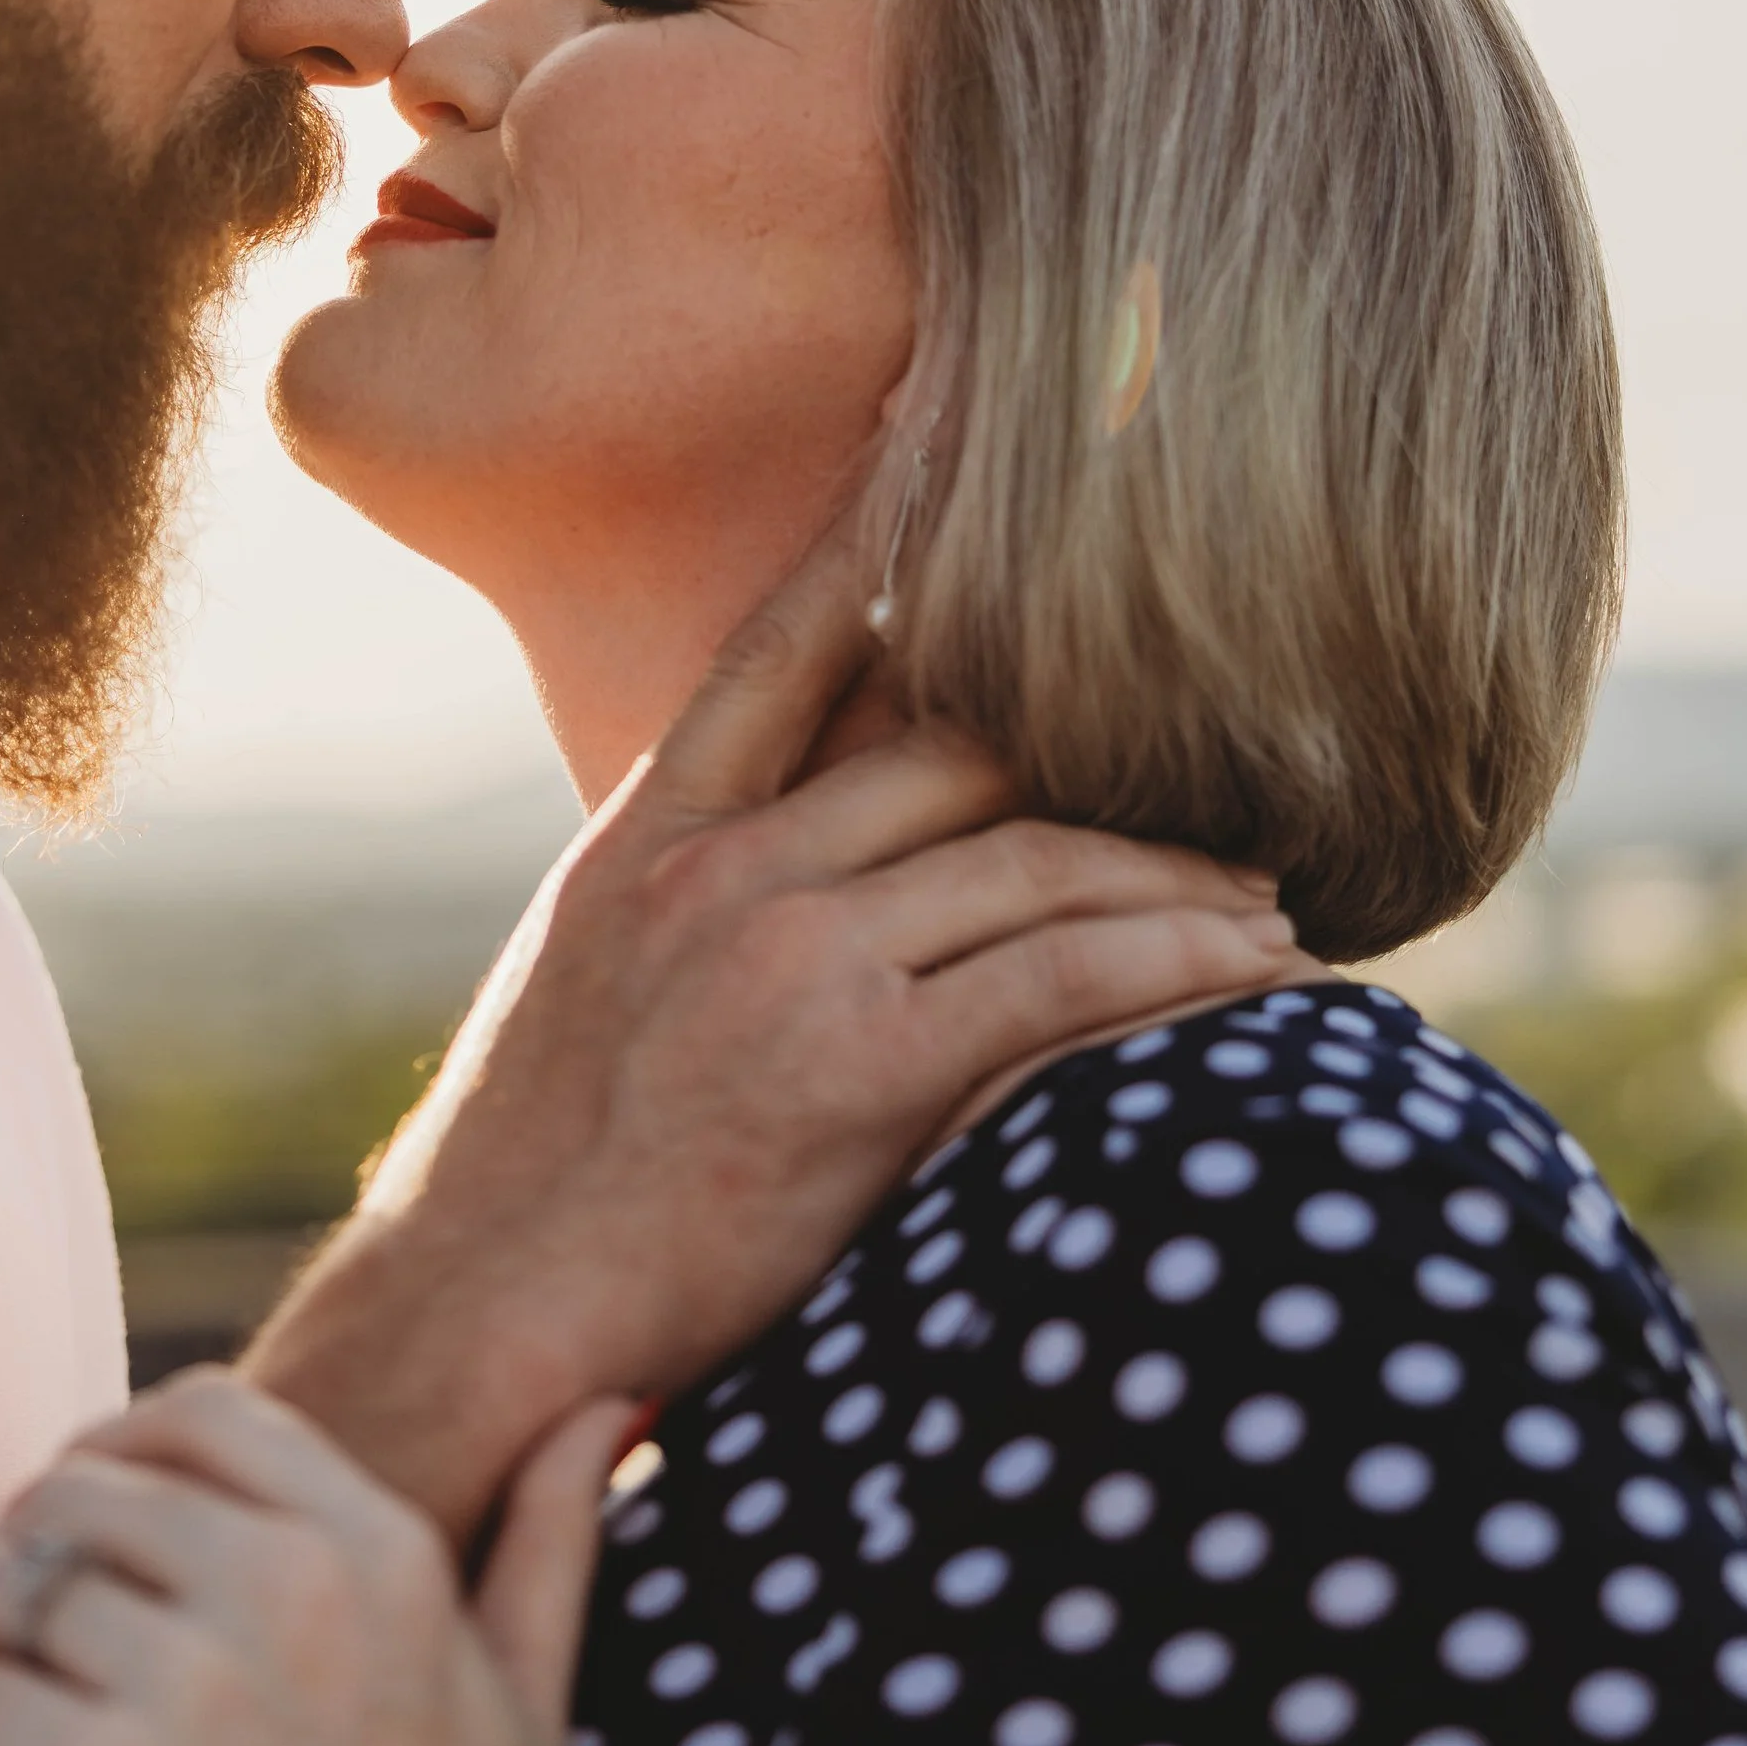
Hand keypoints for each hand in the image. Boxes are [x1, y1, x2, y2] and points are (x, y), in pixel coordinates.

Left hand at [0, 1372, 622, 1745]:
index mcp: (385, 1554)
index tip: (80, 1521)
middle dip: (21, 1542)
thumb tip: (600, 1406)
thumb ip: (553, 1544)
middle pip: (87, 1487)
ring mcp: (188, 1690)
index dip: (118, 1450)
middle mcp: (291, 1592)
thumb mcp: (524, 1718)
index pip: (203, 1412)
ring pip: (5, 1580)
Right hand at [246, 510, 1297, 1541]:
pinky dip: (1172, 969)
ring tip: (1267, 903)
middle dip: (1103, 746)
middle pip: (957, 747)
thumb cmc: (540, 1178)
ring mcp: (789, 959)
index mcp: (648, 837)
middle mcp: (723, 869)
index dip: (869, 535)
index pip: (778, 646)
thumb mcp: (584, 987)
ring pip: (1032, 860)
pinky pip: (1059, 985)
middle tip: (1226, 759)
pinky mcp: (856, 1069)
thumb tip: (805, 852)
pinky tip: (1253, 974)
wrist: (479, 1317)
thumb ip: (689, 894)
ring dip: (1174, 876)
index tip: (946, 428)